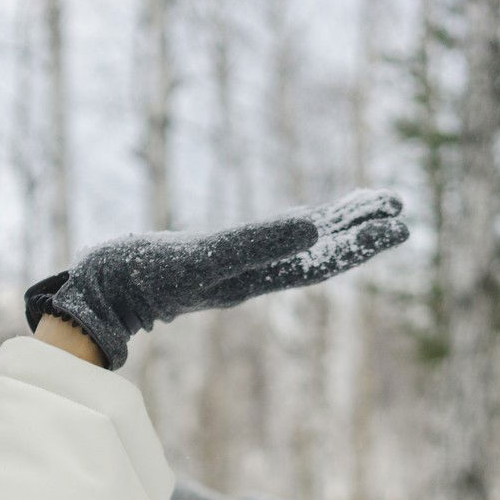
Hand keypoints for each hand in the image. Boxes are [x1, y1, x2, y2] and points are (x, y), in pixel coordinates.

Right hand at [26, 189, 408, 368]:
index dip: (361, 239)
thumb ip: (257, 242)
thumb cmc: (141, 276)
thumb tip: (313, 227)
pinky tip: (306, 221)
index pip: (322, 258)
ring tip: (368, 208)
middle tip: (403, 207)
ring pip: (297, 246)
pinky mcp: (214, 260)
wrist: (96, 293)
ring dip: (334, 227)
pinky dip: (297, 228)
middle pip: (318, 253)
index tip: (401, 219)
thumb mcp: (203, 257)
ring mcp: (233, 269)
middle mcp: (252, 275)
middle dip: (359, 230)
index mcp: (256, 276)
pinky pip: (269, 242)